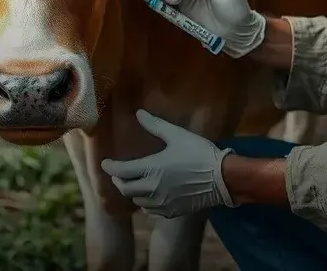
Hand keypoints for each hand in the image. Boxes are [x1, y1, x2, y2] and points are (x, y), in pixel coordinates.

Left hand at [101, 110, 235, 218]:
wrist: (221, 178)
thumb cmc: (199, 153)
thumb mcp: (177, 135)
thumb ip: (155, 125)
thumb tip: (138, 113)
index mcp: (151, 169)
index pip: (121, 171)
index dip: (110, 167)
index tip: (105, 163)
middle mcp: (151, 189)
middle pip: (125, 189)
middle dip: (118, 180)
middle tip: (118, 174)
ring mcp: (161, 203)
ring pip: (137, 201)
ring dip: (132, 192)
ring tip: (134, 183)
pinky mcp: (171, 212)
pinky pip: (150, 210)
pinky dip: (145, 203)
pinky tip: (149, 196)